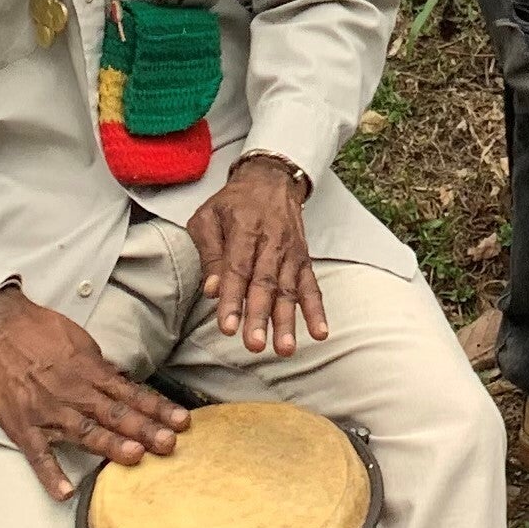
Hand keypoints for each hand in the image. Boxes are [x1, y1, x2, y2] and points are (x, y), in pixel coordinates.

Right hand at [0, 284, 187, 496]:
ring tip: (134, 458)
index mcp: (90, 372)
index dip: (158, 408)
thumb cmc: (39, 331)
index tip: (182, 421)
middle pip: (115, 413)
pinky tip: (64, 492)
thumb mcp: (79, 343)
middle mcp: (74, 393)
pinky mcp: (22, 425)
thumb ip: (100, 369)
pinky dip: (49, 473)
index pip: (131, 393)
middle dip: (144, 429)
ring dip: (110, 445)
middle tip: (170, 444)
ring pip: (84, 431)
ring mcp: (48, 411)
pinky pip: (37, 453)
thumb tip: (122, 383)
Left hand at [189, 155, 332, 356]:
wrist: (272, 178)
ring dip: (287, 320)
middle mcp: (271, 241)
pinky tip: (319, 332)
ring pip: (289, 289)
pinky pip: (311, 286)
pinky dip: (316, 309)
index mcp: (244, 228)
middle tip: (254, 345)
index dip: (232, 299)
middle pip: (265, 283)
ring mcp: (290, 252)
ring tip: (285, 348)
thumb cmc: (233, 203)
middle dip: (260, 316)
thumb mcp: (209, 217)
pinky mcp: (303, 259)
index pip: (238, 268)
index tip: (228, 327)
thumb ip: (209, 253)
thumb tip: (212, 289)